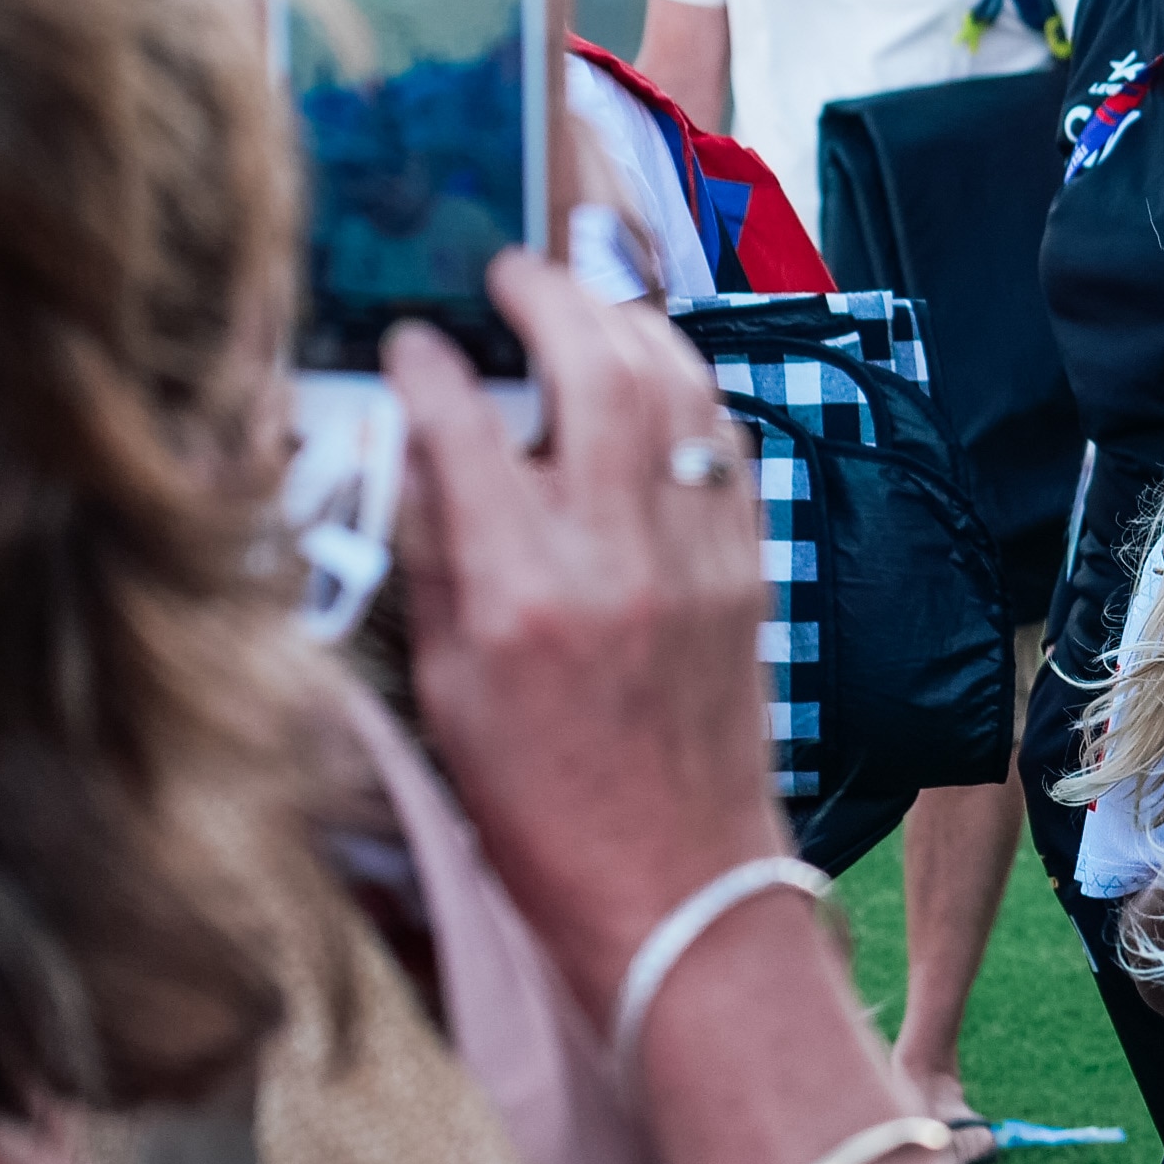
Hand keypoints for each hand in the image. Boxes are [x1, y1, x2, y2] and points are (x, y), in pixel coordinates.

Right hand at [385, 250, 785, 1025]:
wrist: (677, 889)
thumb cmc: (540, 808)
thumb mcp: (444, 689)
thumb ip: (435, 558)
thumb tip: (420, 447)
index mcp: (518, 593)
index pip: (465, 423)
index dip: (431, 361)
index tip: (413, 336)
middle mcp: (615, 558)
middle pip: (593, 367)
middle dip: (547, 296)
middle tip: (512, 274)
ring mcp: (697, 559)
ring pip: (676, 389)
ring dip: (627, 326)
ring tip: (582, 306)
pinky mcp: (749, 573)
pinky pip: (723, 446)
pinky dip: (685, 395)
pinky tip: (651, 383)